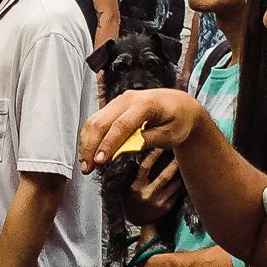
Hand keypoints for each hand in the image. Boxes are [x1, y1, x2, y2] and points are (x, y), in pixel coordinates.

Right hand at [80, 88, 203, 173]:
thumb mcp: (171, 135)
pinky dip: (90, 137)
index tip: (100, 161)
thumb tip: (127, 148)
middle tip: (87, 168)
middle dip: (91, 146)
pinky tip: (90, 153)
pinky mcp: (114, 106)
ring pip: (94, 120)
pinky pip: (97, 120)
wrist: (180, 105)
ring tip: (86, 164)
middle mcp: (128, 99)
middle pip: (101, 121)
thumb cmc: (180, 120)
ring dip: (87, 143)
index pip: (121, 125)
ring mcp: (119, 101)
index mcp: (146, 104)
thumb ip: (149, 140)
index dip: (109, 144)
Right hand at [124, 148, 180, 224]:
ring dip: (182, 173)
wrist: (136, 219)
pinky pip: (178, 193)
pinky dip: (183, 183)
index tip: (161, 146)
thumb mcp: (130, 186)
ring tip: (188, 162)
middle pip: (165, 176)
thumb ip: (136, 174)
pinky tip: (187, 176)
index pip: (145, 167)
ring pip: (175, 184)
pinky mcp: (167, 207)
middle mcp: (148, 194)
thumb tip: (145, 154)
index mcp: (136, 186)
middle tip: (182, 152)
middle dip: (174, 163)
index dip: (154, 155)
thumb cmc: (132, 198)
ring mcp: (159, 202)